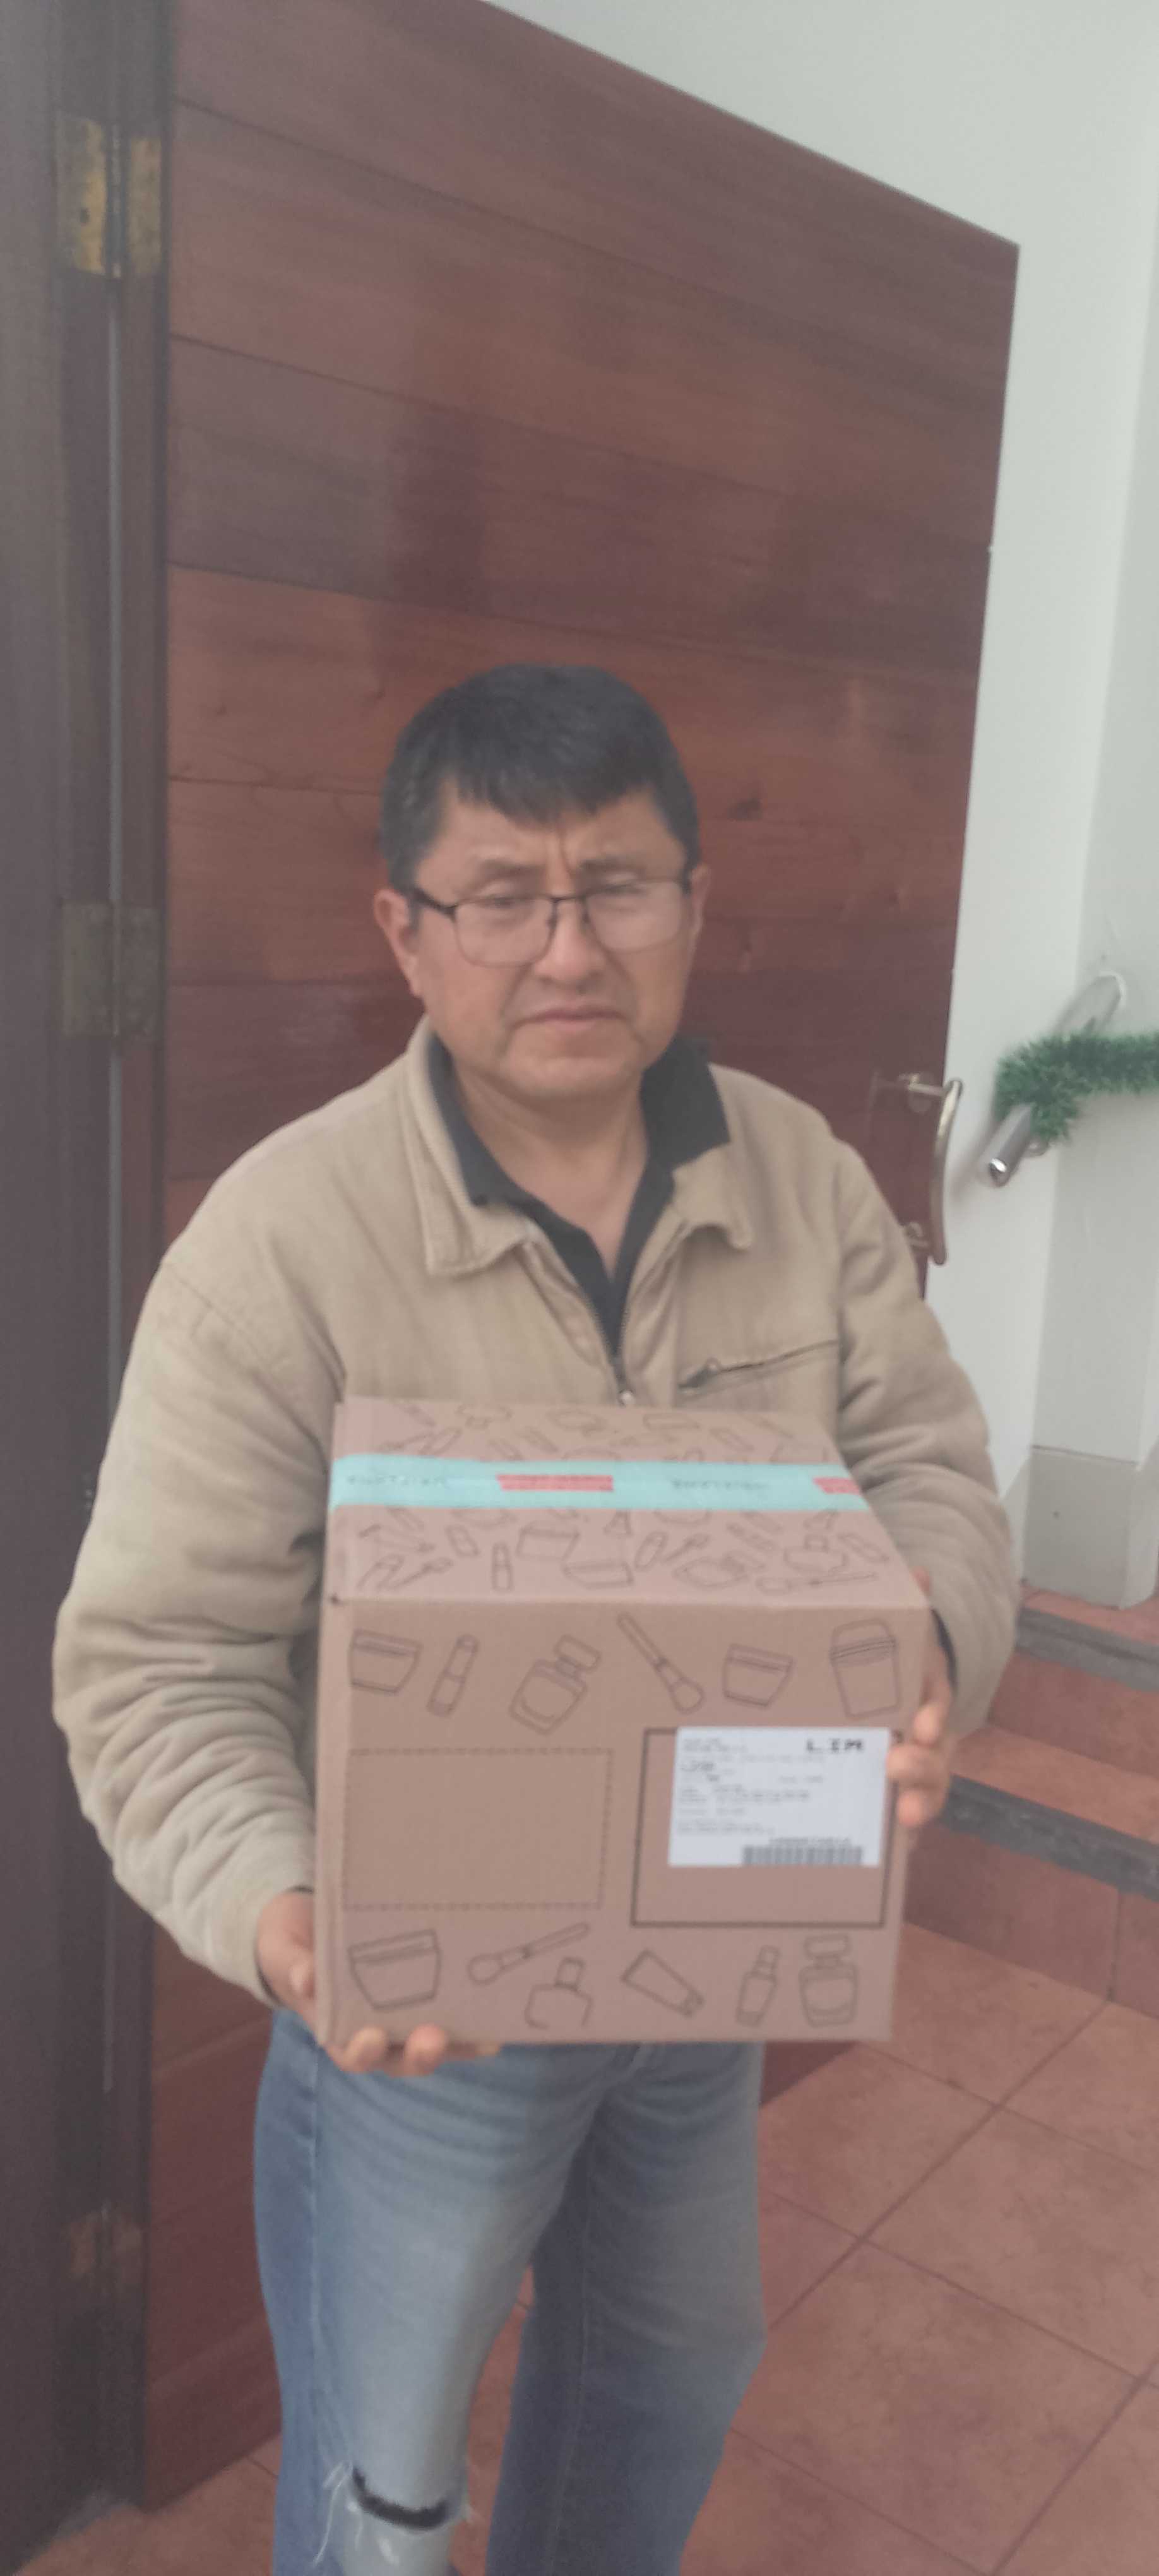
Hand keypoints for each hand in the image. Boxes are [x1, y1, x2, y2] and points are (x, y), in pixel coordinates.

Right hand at [254, 1890, 496, 2077]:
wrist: (305, 1925)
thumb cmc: (291, 1945)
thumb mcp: (284, 1951)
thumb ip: (293, 1966)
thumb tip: (306, 1978)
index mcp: (335, 2028)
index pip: (351, 2052)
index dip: (363, 2050)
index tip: (370, 2038)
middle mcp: (373, 2031)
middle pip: (401, 2056)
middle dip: (420, 2052)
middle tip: (434, 2039)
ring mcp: (401, 2016)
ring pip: (432, 2041)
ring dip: (457, 2044)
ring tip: (485, 2038)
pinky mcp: (425, 1996)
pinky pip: (450, 2013)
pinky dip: (472, 2019)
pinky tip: (498, 2013)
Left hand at [886, 1569, 953, 1832]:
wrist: (881, 1701)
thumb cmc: (888, 1670)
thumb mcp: (896, 1638)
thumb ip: (906, 1606)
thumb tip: (917, 1569)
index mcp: (924, 1698)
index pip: (936, 1704)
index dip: (932, 1715)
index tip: (923, 1727)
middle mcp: (928, 1741)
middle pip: (937, 1758)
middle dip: (924, 1768)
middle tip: (897, 1766)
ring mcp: (915, 1776)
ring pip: (928, 1793)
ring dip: (921, 1804)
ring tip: (907, 1818)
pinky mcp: (892, 1805)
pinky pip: (901, 1828)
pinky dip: (902, 1843)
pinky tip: (894, 1855)